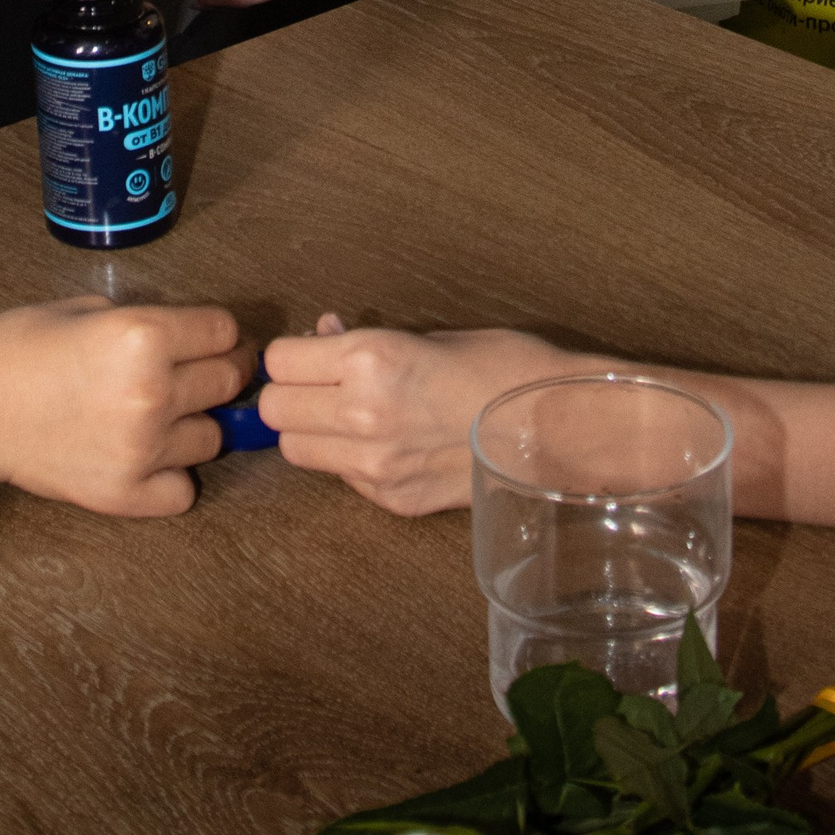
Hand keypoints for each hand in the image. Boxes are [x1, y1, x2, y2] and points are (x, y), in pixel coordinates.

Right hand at [0, 297, 248, 513]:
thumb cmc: (17, 348)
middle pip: (229, 381)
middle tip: (191, 374)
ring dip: (192, 425)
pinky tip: (143, 458)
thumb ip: (144, 322)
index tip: (207, 340)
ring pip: (212, 437)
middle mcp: (152, 392)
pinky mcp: (126, 496)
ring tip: (153, 417)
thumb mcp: (86, 309)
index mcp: (143, 336)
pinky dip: (171, 476)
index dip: (218, 333)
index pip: (226, 332)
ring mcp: (142, 450)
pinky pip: (185, 490)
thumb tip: (187, 338)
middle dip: (217, 372)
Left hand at [260, 317, 584, 513]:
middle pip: (275, 411)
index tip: (309, 352)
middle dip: (291, 394)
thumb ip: (365, 341)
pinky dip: (347, 459)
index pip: (280, 362)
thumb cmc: (503, 365)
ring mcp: (376, 465)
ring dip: (310, 430)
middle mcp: (363, 414)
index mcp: (371, 359)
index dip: (292, 355)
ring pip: (295, 450)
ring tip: (347, 414)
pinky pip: (341, 477)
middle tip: (320, 383)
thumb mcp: (429, 334)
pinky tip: (388, 441)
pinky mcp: (393, 500)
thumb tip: (322, 334)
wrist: (558, 427)